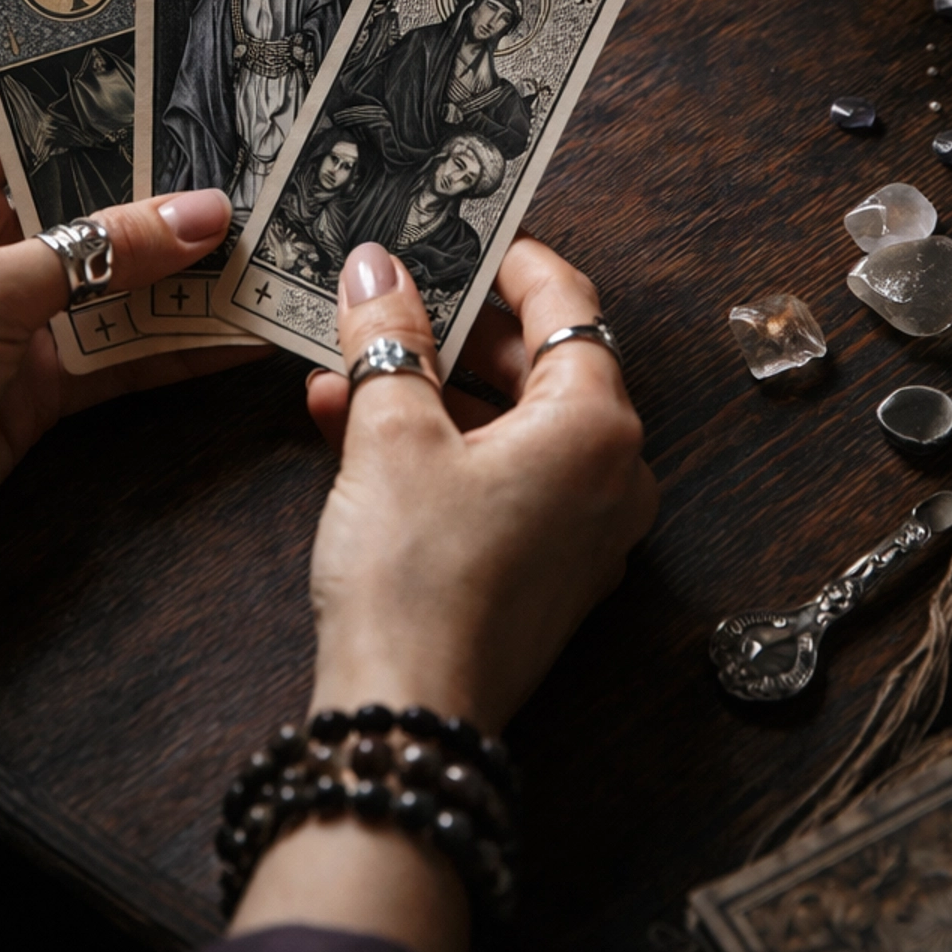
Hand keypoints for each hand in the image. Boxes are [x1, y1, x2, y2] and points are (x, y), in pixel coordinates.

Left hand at [0, 108, 263, 633]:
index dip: (106, 94)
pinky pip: (127, 356)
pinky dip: (183, 348)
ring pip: (126, 282)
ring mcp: (22, 319)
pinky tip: (246, 336)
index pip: (35, 118)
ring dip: (195, 272)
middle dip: (177, 187)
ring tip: (284, 243)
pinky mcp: (44, 389)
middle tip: (273, 158)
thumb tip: (207, 213)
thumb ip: (99, 253)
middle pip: (99, 201)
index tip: (192, 70)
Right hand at [302, 236, 656, 730]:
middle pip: (538, 366)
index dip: (508, 260)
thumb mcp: (390, 433)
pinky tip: (351, 433)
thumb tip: (379, 268)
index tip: (461, 235)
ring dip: (426, 394)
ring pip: (507, 427)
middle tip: (388, 301)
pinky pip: (499, 481)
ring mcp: (584, 531)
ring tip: (341, 373)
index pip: (567, 303)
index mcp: (596, 424)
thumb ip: (389, 338)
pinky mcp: (545, 573)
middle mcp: (610, 474)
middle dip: (449, 334)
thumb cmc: (416, 575)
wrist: (407, 716)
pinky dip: (438, 451)